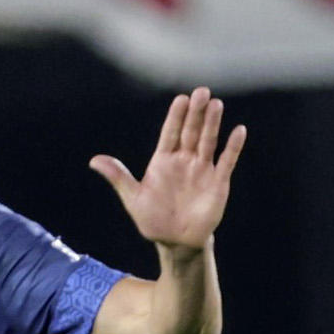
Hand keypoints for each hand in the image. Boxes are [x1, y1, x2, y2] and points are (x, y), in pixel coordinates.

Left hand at [90, 87, 244, 255]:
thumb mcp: (133, 198)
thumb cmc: (153, 219)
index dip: (176, 117)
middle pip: (191, 132)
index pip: (170, 133)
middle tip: (201, 92)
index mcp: (163, 161)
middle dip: (196, 113)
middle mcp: (184, 161)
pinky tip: (238, 130)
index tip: (181, 99)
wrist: (175, 241)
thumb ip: (119, 177)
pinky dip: (233, 147)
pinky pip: (227, 161)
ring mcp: (202, 169)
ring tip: (216, 104)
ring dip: (212, 124)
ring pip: (208, 141)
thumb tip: (94, 161)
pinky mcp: (218, 182)